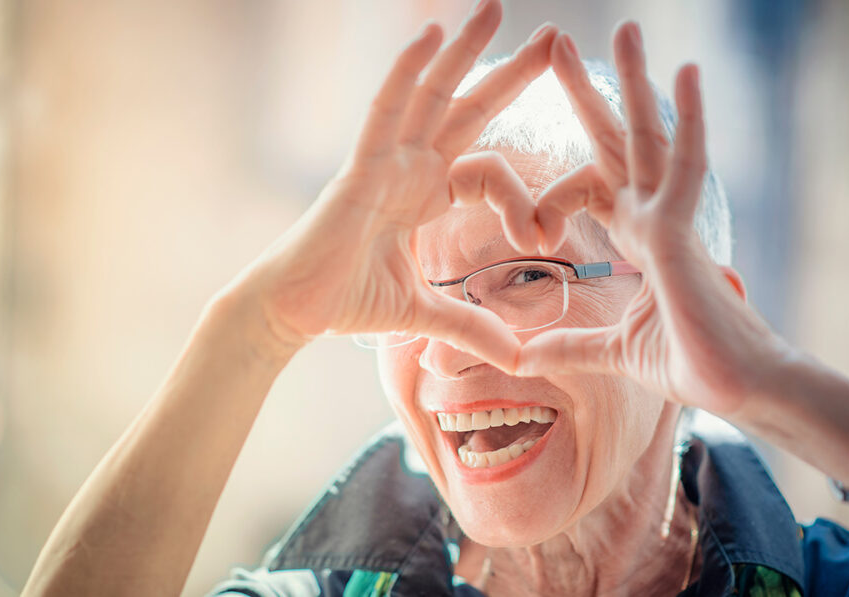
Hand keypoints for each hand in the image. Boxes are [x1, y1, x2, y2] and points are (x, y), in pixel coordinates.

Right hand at [234, 1, 557, 371]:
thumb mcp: (425, 312)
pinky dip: (405, 73)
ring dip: (464, 50)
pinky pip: (384, 112)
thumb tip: (520, 358)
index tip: (546, 236)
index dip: (523, 197)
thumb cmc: (347, 302)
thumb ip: (472, 327)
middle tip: (554, 37)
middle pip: (468, 108)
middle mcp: (408, 168)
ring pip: (430, 95)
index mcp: (425, 194)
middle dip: (511, 74)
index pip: (488, 169)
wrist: (294, 313)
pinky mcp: (357, 169)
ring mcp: (383, 162)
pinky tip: (430, 35)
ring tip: (497, 7)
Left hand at [516, 23, 792, 413]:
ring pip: (650, 138)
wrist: (738, 390)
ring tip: (626, 30)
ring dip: (635, 83)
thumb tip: (521, 357)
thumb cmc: (691, 364)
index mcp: (639, 238)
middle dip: (587, 94)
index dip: (554, 191)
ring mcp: (671, 220)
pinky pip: (685, 166)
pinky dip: (688, 120)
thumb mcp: (612, 350)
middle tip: (556, 43)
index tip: (529, 227)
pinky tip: (684, 70)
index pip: (592, 184)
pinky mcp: (685, 233)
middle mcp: (655, 218)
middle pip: (616, 142)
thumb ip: (568, 345)